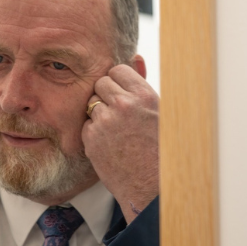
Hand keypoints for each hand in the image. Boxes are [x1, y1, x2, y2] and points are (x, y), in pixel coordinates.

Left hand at [82, 64, 158, 223]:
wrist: (152, 188)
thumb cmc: (160, 150)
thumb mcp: (159, 113)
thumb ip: (142, 85)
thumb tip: (135, 57)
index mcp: (144, 96)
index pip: (117, 70)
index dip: (118, 82)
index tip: (122, 93)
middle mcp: (123, 105)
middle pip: (100, 84)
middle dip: (105, 95)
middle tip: (119, 114)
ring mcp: (105, 122)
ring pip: (91, 104)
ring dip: (99, 114)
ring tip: (118, 132)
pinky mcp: (91, 138)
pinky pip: (86, 124)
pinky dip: (94, 132)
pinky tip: (110, 144)